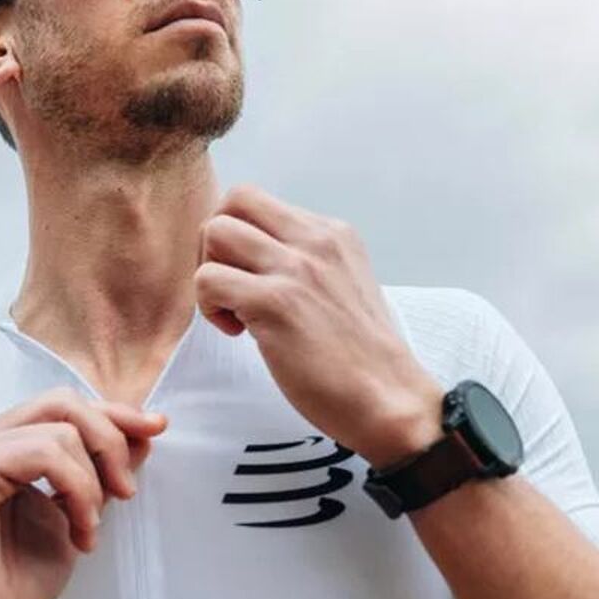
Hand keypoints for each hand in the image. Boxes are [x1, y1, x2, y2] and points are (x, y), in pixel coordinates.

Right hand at [0, 388, 167, 598]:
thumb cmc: (14, 582)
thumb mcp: (77, 514)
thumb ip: (101, 472)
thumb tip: (144, 431)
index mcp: (7, 445)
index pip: (67, 407)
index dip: (116, 413)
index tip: (157, 428)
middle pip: (64, 403)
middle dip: (111, 439)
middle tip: (127, 491)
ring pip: (61, 428)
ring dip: (92, 481)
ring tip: (89, 529)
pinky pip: (43, 452)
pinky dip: (76, 488)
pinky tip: (76, 529)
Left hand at [194, 184, 443, 465]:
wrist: (389, 399)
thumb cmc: (363, 358)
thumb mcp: (345, 286)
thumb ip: (310, 265)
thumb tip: (261, 262)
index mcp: (332, 234)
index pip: (261, 203)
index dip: (241, 237)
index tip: (252, 277)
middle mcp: (316, 240)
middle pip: (235, 199)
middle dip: (216, 243)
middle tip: (229, 287)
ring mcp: (296, 268)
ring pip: (216, 231)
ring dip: (210, 272)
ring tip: (234, 311)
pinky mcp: (275, 302)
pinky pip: (208, 279)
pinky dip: (209, 308)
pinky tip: (239, 333)